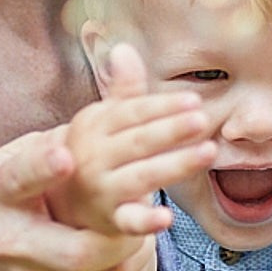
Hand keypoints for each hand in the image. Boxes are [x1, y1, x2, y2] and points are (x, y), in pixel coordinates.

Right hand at [0, 49, 211, 270]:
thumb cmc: (7, 198)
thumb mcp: (20, 156)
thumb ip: (67, 129)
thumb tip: (124, 59)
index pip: (17, 178)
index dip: (40, 168)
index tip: (65, 155)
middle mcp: (7, 238)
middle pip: (77, 247)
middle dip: (131, 227)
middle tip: (169, 207)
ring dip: (134, 246)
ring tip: (161, 219)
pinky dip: (122, 270)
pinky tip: (137, 248)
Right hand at [44, 42, 212, 235]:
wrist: (62, 203)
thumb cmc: (94, 154)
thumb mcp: (102, 121)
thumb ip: (121, 91)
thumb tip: (124, 48)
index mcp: (93, 126)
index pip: (131, 113)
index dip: (162, 107)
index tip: (193, 100)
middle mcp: (94, 157)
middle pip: (138, 141)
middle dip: (170, 129)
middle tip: (202, 119)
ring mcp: (101, 190)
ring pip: (142, 176)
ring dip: (175, 164)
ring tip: (208, 152)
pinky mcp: (110, 220)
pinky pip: (129, 222)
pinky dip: (146, 222)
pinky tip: (167, 218)